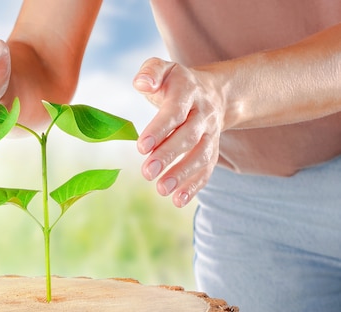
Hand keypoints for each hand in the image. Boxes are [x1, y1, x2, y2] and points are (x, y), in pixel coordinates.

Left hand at [133, 57, 223, 206]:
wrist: (214, 93)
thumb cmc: (175, 83)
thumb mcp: (163, 68)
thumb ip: (150, 72)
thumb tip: (142, 83)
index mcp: (188, 91)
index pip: (175, 111)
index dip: (159, 129)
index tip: (141, 147)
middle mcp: (203, 113)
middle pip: (189, 136)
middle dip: (169, 155)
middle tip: (147, 172)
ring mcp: (211, 134)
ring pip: (201, 156)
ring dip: (182, 174)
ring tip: (162, 190)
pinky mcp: (212, 151)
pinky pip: (207, 169)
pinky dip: (194, 186)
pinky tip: (178, 200)